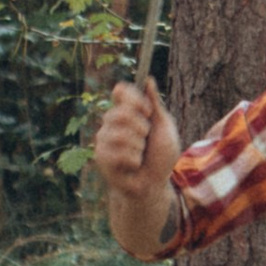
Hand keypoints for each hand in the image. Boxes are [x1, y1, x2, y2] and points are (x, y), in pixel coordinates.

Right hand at [92, 78, 181, 258]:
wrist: (154, 185)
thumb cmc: (161, 158)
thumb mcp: (164, 128)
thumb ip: (155, 104)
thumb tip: (148, 80)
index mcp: (128, 112)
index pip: (121, 91)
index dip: (134, 99)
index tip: (147, 112)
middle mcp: (112, 122)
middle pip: (121, 111)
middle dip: (142, 128)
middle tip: (146, 140)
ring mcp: (104, 139)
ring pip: (119, 133)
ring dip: (138, 147)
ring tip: (140, 156)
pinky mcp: (101, 157)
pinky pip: (116, 152)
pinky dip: (131, 160)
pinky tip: (132, 166)